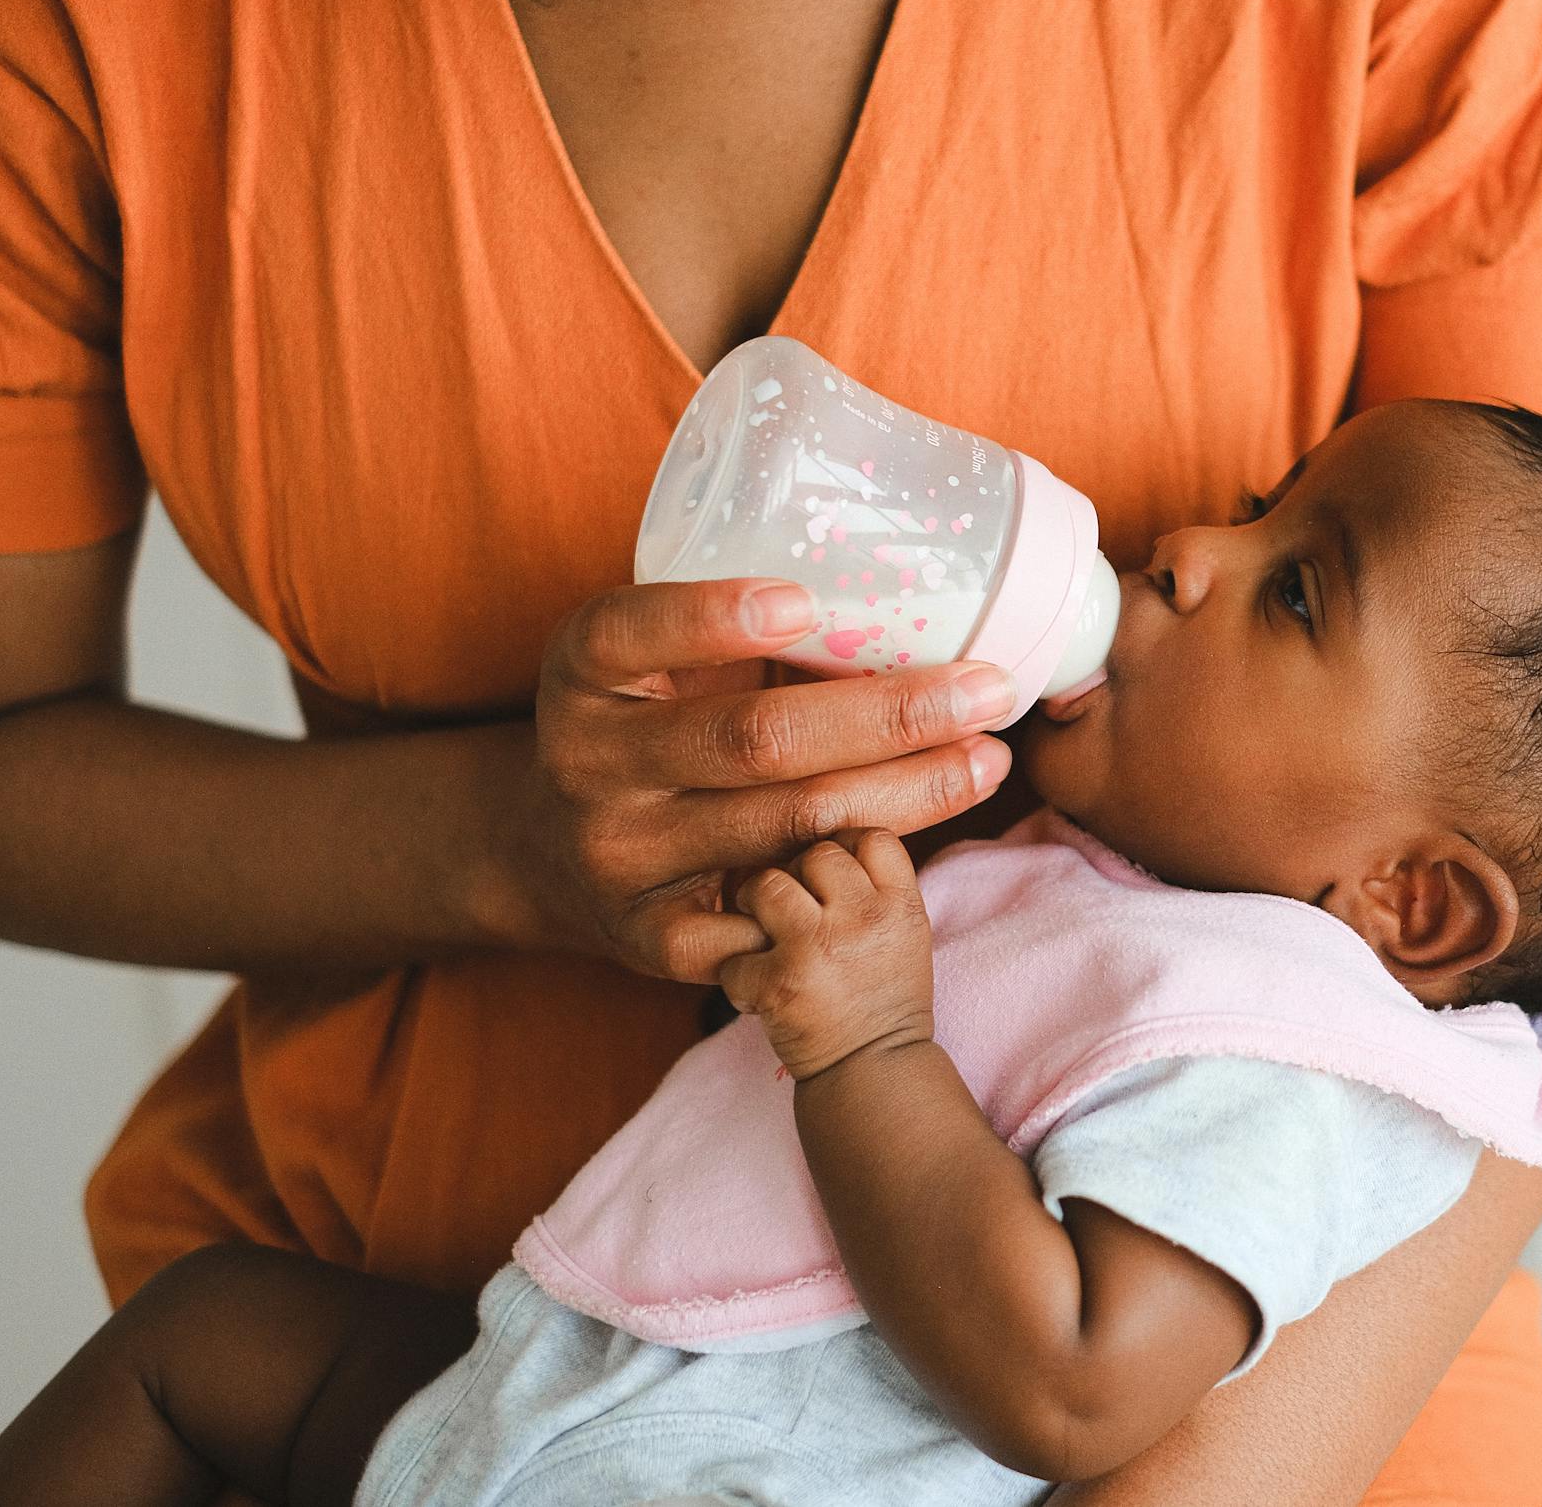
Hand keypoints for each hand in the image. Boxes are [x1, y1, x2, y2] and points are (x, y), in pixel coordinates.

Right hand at [486, 578, 1012, 980]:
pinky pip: (775, 916)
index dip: (712, 619)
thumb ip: (751, 637)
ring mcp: (617, 857)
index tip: (803, 601)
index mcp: (582, 672)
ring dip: (907, 794)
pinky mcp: (650, 938)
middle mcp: (588, 763)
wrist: (553, 851)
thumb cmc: (655, 720)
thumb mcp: (666, 661)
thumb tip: (915, 603)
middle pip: (753, 741)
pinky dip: (851, 881)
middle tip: (984, 690)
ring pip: (788, 828)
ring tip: (987, 759)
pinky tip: (913, 851)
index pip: (630, 632)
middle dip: (886, 716)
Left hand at [721, 829, 936, 1080]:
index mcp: (901, 906)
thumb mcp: (906, 934)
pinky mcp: (777, 983)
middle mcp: (864, 920)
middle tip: (796, 912)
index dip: (845, 847)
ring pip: (767, 884)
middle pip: (816, 853)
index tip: (834, 877)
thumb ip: (877, 883)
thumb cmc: (884, 998)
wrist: (874, 1074)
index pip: (871, 836)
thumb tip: (827, 829)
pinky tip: (757, 988)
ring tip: (766, 935)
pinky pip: (733, 949)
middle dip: (798, 876)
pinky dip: (737, 971)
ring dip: (757, 907)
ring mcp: (818, 948)